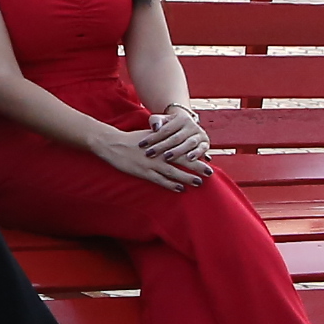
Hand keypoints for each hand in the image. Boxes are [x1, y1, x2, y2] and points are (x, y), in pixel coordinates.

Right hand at [94, 106, 211, 188]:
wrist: (113, 144)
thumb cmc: (132, 139)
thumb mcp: (149, 134)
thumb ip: (163, 136)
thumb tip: (175, 136)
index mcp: (162, 143)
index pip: (183, 148)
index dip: (196, 154)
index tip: (208, 158)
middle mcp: (159, 153)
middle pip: (182, 160)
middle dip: (197, 166)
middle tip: (210, 172)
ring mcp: (152, 164)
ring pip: (173, 172)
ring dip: (187, 178)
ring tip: (199, 182)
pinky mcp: (144, 172)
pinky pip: (160, 181)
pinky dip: (171, 185)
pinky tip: (180, 189)